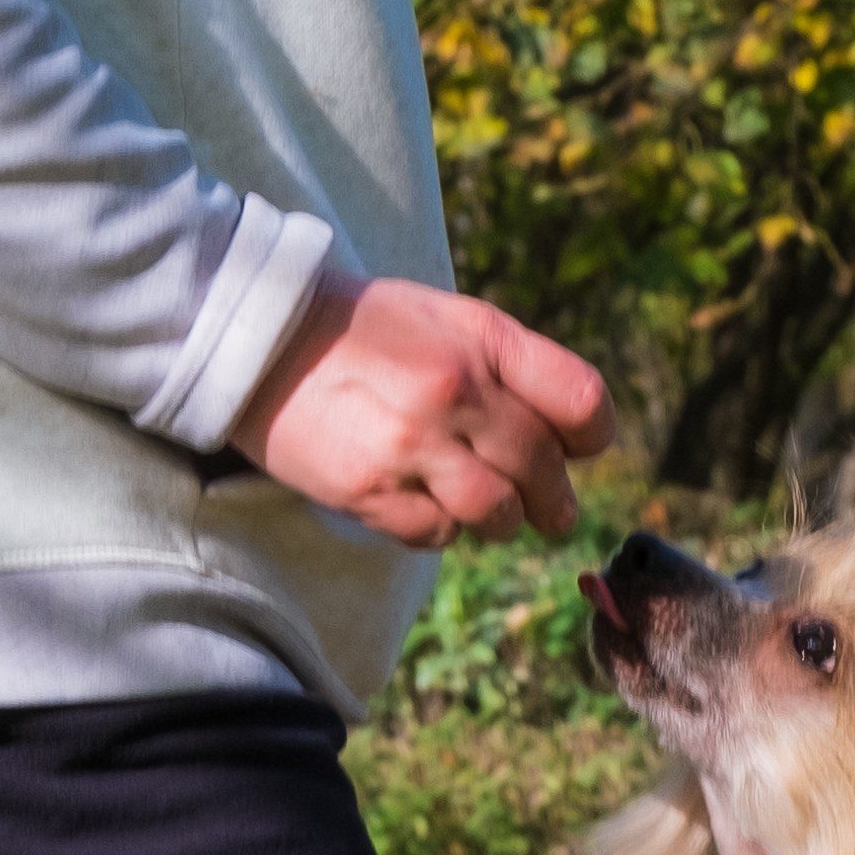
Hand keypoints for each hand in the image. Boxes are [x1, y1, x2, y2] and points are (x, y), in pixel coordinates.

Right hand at [233, 273, 612, 546]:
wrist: (264, 339)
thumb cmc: (370, 331)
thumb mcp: (450, 319)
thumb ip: (515, 368)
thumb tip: (574, 440)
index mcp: (483, 341)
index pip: (582, 403)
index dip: (591, 436)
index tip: (577, 447)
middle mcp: (453, 392)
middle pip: (543, 471)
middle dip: (553, 498)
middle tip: (549, 508)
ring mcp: (410, 446)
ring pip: (497, 515)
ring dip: (501, 519)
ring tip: (487, 506)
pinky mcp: (369, 491)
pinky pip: (437, 534)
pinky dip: (443, 528)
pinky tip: (424, 499)